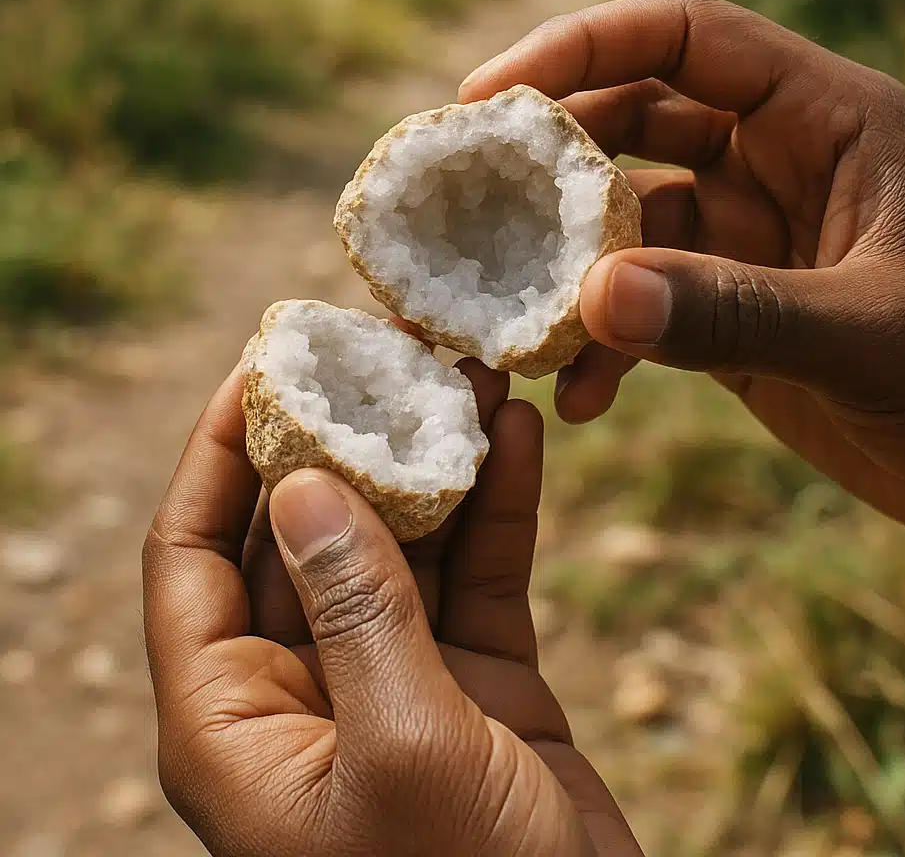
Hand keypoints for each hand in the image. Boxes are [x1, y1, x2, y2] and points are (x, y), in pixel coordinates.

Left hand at [143, 360, 640, 855]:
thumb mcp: (401, 750)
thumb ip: (355, 611)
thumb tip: (303, 486)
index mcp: (238, 721)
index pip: (189, 557)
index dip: (216, 453)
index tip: (262, 364)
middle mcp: (307, 688)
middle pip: (303, 532)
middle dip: (344, 437)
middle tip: (385, 348)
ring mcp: (398, 679)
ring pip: (403, 541)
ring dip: (432, 459)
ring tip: (467, 371)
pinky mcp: (478, 680)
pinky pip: (480, 572)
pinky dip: (498, 506)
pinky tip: (519, 435)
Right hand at [460, 0, 904, 558]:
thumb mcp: (874, 336)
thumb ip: (737, 313)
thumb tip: (594, 296)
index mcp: (826, 121)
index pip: (686, 38)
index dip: (583, 47)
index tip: (489, 94)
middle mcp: (776, 165)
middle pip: (633, 121)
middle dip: (549, 157)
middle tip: (466, 196)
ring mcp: (747, 241)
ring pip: (624, 223)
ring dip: (566, 267)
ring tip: (515, 320)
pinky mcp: (728, 312)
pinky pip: (641, 307)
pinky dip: (602, 344)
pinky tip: (581, 397)